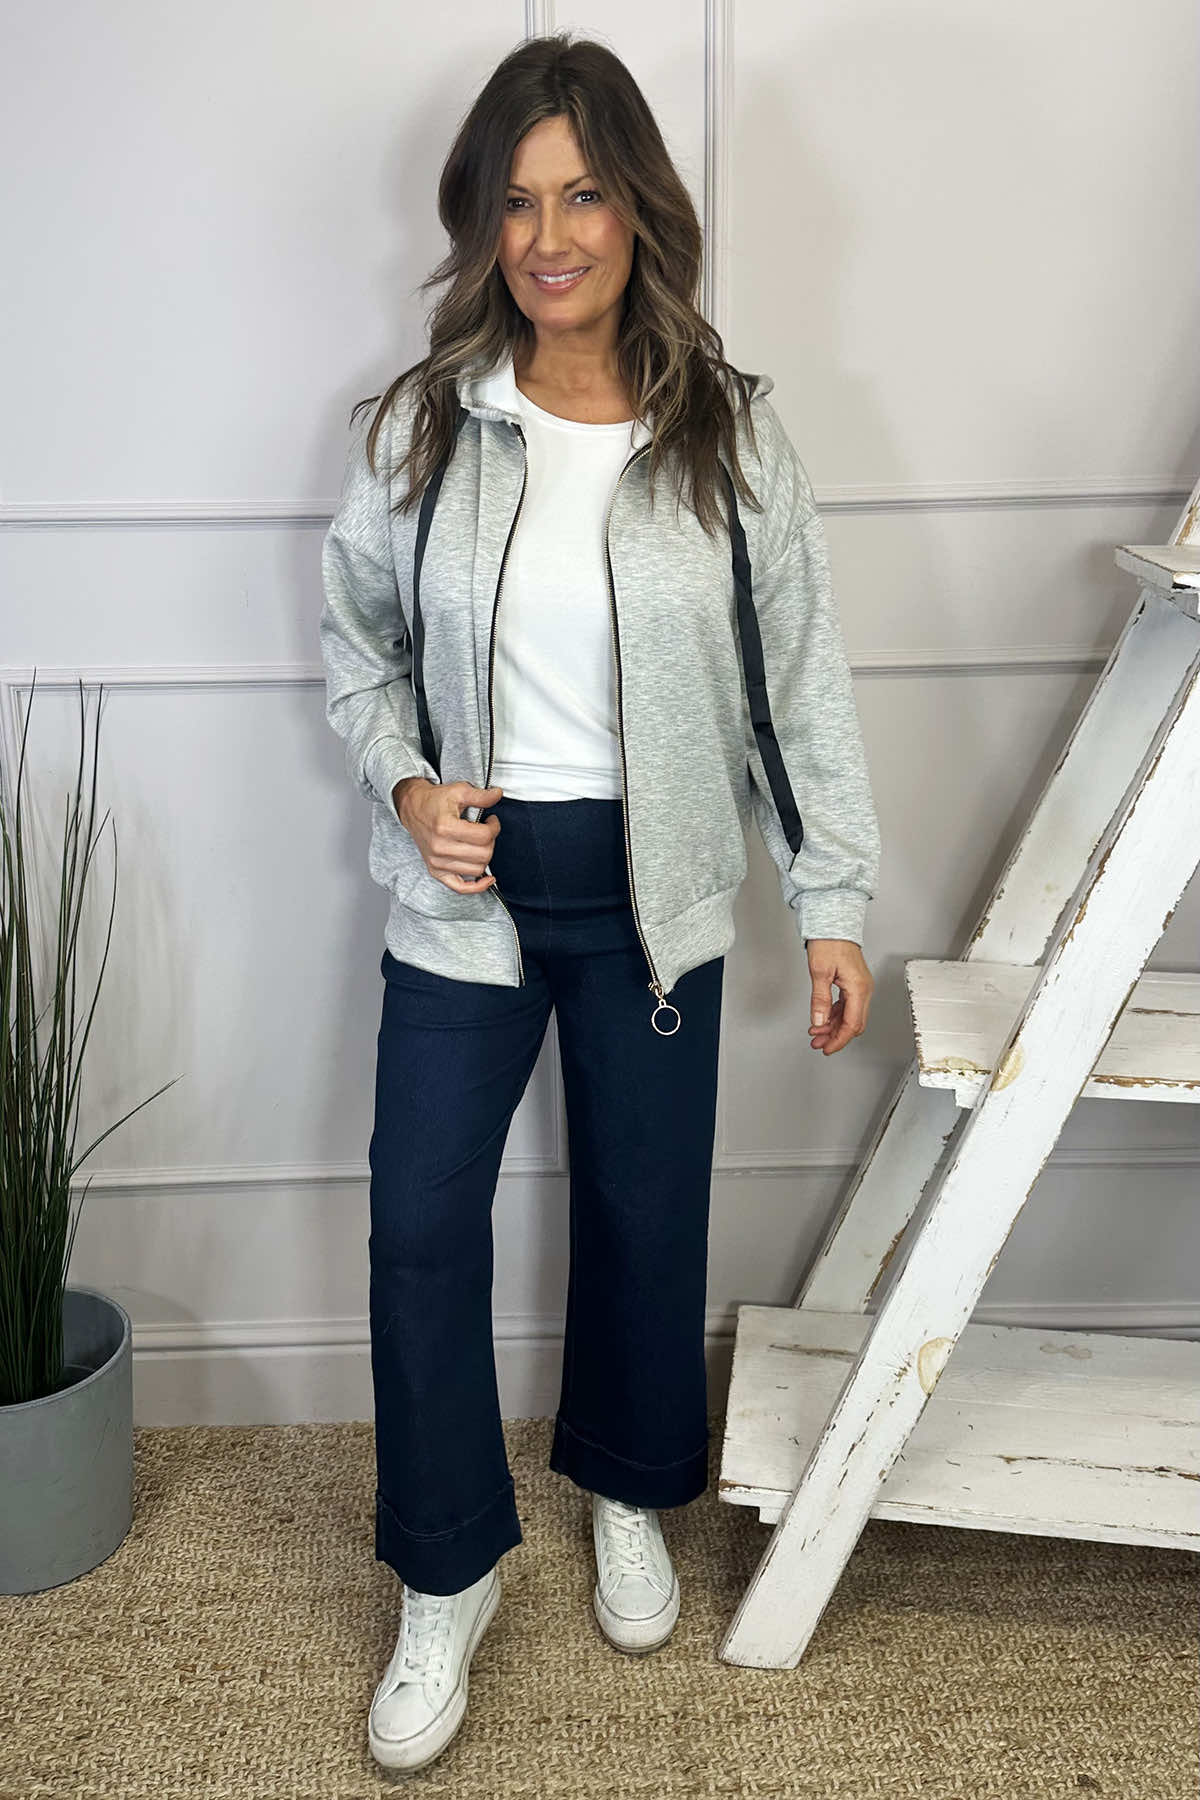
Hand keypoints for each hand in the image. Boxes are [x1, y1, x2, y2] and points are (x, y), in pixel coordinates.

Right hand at [391, 778, 503, 891]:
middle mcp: (440, 848)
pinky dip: (477, 886)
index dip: (495, 827)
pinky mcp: (436, 871)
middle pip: (483, 854)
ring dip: (484, 857)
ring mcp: (437, 862)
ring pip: (477, 870)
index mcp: (445, 827)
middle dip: (491, 841)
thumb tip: (498, 794)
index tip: (492, 821)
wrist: (413, 809)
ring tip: (480, 844)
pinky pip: (460, 887)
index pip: (484, 836)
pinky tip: (487, 878)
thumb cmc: (434, 801)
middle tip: (486, 831)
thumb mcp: (458, 790)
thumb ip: (480, 795)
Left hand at [806, 938, 872, 1053]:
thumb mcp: (819, 972)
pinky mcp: (854, 983)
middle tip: (817, 1043)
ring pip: (850, 1016)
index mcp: (858, 988)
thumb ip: (820, 1000)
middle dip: (836, 1036)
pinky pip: (848, 1006)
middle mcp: (864, 989)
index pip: (852, 1024)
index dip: (839, 1040)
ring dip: (834, 1027)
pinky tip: (823, 1019)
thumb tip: (819, 1021)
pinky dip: (835, 1015)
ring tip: (816, 1033)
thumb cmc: (829, 942)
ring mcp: (860, 987)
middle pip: (853, 1024)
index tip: (826, 1048)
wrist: (834, 923)